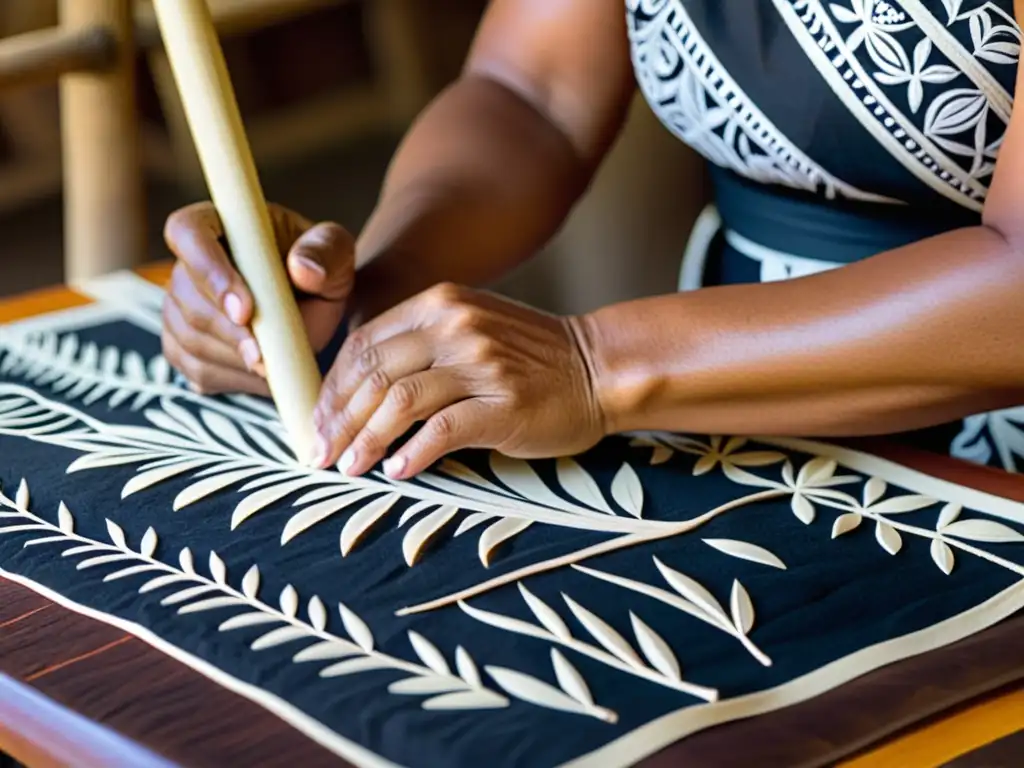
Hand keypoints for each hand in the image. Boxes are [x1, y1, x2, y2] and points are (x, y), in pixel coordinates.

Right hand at [162, 202, 353, 394]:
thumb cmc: (321, 267)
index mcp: (220, 223)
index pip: (188, 233)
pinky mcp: (183, 346)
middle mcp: (187, 263)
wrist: (314, 305)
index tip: (244, 310)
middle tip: (266, 358)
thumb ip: (325, 251)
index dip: (209, 271)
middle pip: (188, 299)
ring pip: (191, 340)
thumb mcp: (335, 252)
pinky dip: (233, 380)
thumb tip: (303, 269)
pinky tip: (265, 375)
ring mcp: (179, 307)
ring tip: (277, 365)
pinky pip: (197, 370)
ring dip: (235, 361)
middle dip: (229, 334)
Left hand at [312, 283, 605, 478]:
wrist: (599, 367)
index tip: (318, 422)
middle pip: (374, 375)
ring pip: (399, 402)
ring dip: (366, 441)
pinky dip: (412, 454)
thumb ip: (420, 346)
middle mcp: (456, 327)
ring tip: (349, 468)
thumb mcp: (470, 329)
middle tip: (321, 454)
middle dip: (338, 420)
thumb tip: (357, 396)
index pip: (363, 346)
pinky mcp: (504, 405)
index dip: (332, 389)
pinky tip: (397, 471)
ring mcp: (481, 364)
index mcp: (439, 305)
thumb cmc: (530, 357)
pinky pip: (442, 431)